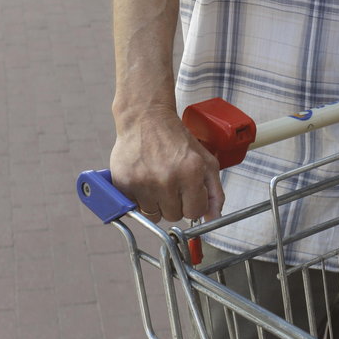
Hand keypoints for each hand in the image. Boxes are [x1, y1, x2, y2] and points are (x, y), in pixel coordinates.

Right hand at [110, 106, 224, 224]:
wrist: (146, 119)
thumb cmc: (176, 139)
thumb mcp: (205, 161)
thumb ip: (214, 192)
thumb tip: (213, 219)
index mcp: (190, 172)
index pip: (195, 212)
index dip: (192, 203)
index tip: (188, 192)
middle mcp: (166, 179)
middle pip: (173, 216)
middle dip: (174, 203)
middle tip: (170, 181)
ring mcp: (143, 182)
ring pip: (153, 215)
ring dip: (156, 203)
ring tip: (156, 180)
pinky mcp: (123, 183)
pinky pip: (134, 209)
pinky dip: (139, 199)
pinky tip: (143, 180)